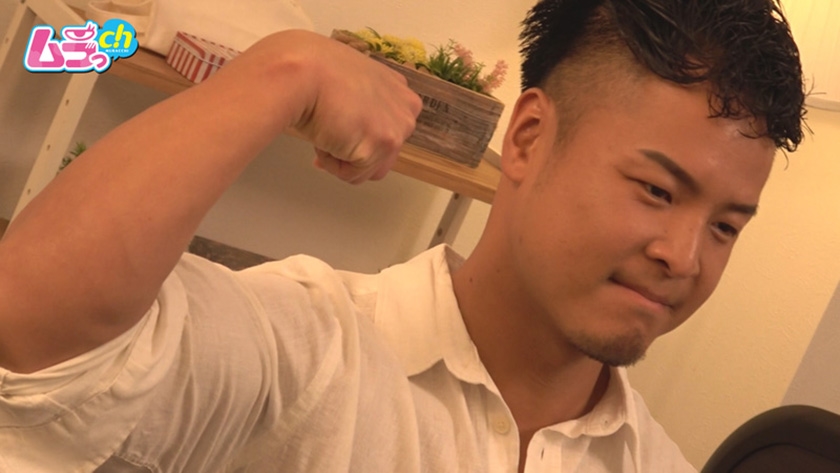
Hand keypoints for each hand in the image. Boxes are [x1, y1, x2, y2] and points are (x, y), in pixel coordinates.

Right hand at [244, 30, 422, 183]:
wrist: (303, 72)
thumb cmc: (314, 71)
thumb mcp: (349, 83)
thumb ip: (361, 106)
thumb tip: (347, 134)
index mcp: (399, 93)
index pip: (386, 132)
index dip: (359, 139)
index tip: (337, 135)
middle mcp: (406, 110)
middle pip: (383, 155)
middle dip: (353, 154)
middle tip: (325, 141)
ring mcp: (397, 129)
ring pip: (368, 168)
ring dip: (342, 157)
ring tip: (324, 132)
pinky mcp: (382, 146)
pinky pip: (352, 174)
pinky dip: (332, 164)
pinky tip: (323, 138)